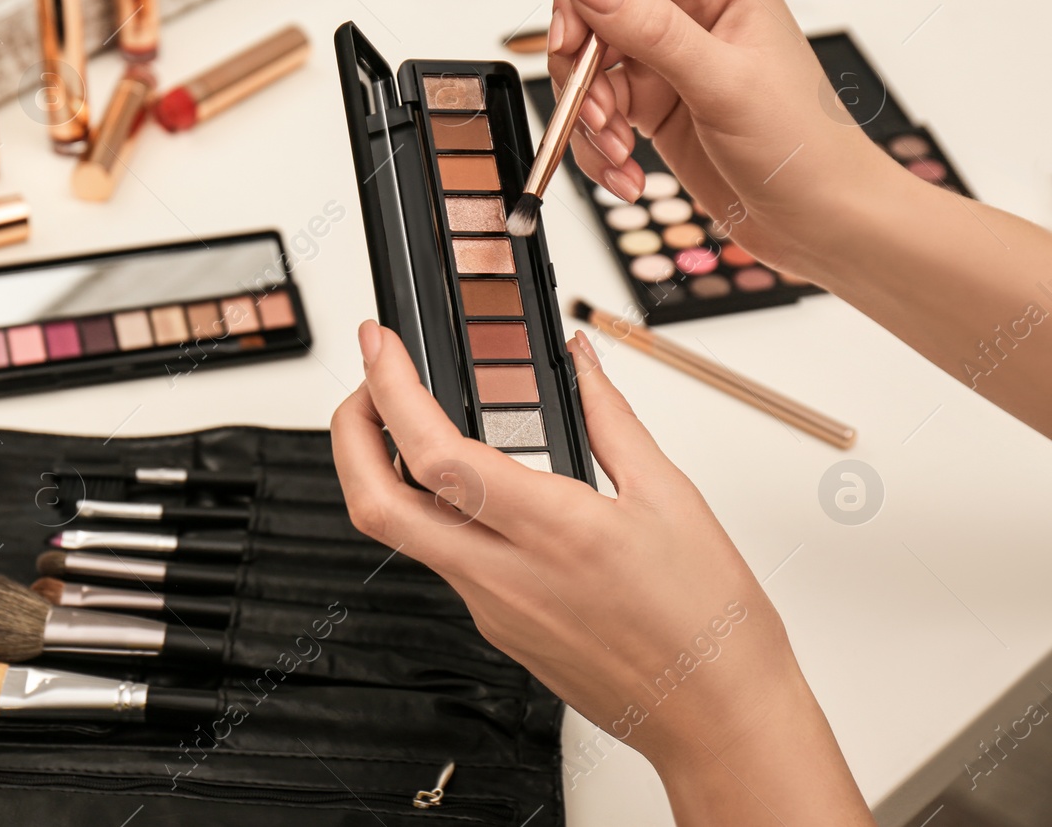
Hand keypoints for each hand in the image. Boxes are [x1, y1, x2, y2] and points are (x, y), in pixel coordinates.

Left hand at [331, 321, 872, 823]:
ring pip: (403, 533)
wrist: (719, 723)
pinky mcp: (496, 630)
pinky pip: (443, 559)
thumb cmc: (710, 625)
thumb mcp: (671, 497)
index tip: (381, 345)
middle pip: (375, 504)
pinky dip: (433, 508)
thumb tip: (577, 360)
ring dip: (383, 470)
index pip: (435, 454)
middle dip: (349, 433)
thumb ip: (610, 418)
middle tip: (366, 384)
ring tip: (408, 421)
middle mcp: (505, 576)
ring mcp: (491, 610)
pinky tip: (466, 484)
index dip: (390, 391)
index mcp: (553, 532)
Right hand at [548, 0, 891, 279]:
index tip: (571, 38)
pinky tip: (625, 171)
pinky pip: (592, 110)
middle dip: (580, 65)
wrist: (820, 220)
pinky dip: (595, 146)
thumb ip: (651, 29)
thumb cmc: (804, 148)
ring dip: (587, 114)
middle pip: (590, 4)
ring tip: (618, 153)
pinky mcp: (649, 100)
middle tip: (595, 110)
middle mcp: (687, 8)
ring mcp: (664, 56)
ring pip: (584, 63)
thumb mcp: (725, 83)